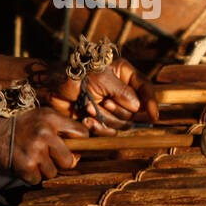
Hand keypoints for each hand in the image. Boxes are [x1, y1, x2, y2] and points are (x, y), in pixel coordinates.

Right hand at [0, 108, 85, 183]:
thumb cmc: (14, 125)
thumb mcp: (38, 117)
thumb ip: (58, 128)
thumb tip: (80, 148)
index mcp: (51, 118)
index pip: (82, 134)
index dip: (80, 144)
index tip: (73, 148)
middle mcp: (45, 133)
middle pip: (70, 160)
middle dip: (60, 163)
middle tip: (47, 158)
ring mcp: (35, 150)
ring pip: (53, 173)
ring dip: (42, 170)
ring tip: (29, 158)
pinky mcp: (26, 166)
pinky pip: (37, 179)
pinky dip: (30, 176)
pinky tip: (21, 164)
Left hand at [45, 58, 159, 133]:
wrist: (51, 90)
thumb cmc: (74, 76)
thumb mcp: (100, 79)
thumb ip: (122, 92)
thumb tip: (139, 107)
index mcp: (124, 74)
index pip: (145, 88)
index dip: (152, 102)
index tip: (154, 116)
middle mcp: (122, 91)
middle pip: (136, 110)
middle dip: (119, 110)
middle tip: (104, 103)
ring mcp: (113, 106)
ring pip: (124, 123)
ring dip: (106, 118)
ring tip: (88, 108)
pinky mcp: (103, 119)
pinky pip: (110, 131)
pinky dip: (99, 127)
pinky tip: (86, 120)